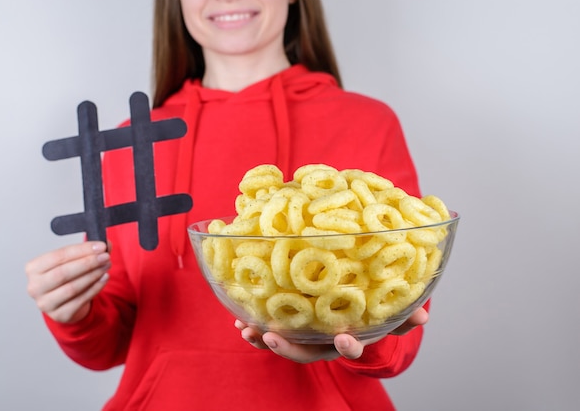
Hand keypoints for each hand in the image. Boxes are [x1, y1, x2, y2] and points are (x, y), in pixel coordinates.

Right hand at [25, 241, 110, 323]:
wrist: (64, 302)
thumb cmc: (66, 277)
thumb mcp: (72, 261)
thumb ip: (88, 251)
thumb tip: (106, 244)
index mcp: (33, 268)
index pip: (58, 256)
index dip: (81, 250)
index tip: (100, 246)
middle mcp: (35, 286)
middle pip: (63, 273)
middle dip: (88, 263)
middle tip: (105, 257)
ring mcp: (46, 303)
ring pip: (72, 288)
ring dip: (93, 275)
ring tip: (106, 266)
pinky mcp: (59, 314)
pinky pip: (80, 300)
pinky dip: (95, 288)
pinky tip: (104, 278)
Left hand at [235, 307, 428, 363]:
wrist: (352, 311)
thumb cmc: (370, 311)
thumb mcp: (389, 312)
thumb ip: (405, 315)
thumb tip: (423, 315)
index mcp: (350, 337)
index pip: (350, 348)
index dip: (347, 346)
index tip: (343, 339)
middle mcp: (326, 343)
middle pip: (308, 352)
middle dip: (288, 347)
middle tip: (270, 335)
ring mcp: (308, 337)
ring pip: (285, 343)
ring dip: (264, 338)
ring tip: (245, 329)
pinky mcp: (291, 326)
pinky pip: (272, 329)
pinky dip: (255, 324)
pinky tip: (239, 317)